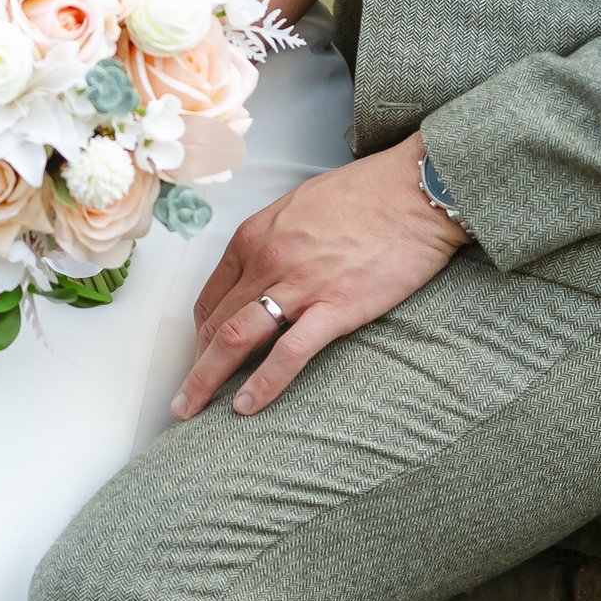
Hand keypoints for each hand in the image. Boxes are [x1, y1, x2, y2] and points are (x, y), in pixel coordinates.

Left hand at [171, 136, 466, 420]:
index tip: (201, 356)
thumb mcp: (299, 206)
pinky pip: (289, 354)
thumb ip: (273, 240)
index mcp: (255, 236)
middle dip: (195, 365)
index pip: (210, 296)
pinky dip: (263, 384)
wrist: (416, 189)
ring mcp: (300, 285)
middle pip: (215, 323)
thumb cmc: (366, 193)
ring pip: (235, 339)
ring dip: (207, 380)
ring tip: (192, 410)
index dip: (199, 334)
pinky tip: (248, 407)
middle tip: (185, 398)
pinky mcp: (337, 307)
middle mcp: (267, 260)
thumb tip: (261, 274)